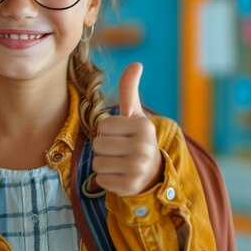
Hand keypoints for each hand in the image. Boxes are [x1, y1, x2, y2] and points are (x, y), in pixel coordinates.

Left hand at [92, 63, 163, 196]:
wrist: (153, 171)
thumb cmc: (136, 138)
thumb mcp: (134, 114)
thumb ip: (129, 90)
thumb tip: (136, 63)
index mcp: (143, 127)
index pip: (103, 126)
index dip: (107, 130)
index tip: (121, 135)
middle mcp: (144, 148)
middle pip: (98, 145)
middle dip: (103, 147)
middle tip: (119, 150)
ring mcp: (139, 169)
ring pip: (97, 163)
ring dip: (103, 163)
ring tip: (119, 162)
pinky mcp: (131, 187)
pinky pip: (102, 180)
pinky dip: (106, 179)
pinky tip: (119, 175)